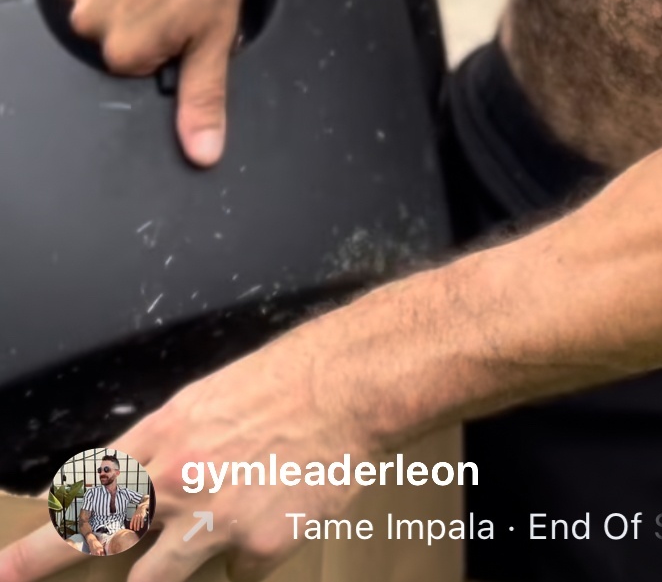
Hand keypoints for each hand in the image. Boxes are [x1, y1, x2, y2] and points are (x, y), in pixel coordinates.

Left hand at [0, 325, 372, 581]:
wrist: (346, 387)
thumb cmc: (282, 381)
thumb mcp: (210, 401)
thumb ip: (172, 446)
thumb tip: (145, 486)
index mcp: (163, 437)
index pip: (86, 495)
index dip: (42, 538)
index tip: (5, 569)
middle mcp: (177, 481)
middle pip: (100, 542)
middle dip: (48, 564)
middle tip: (13, 578)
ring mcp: (214, 520)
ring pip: (160, 580)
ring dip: (169, 571)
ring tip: (203, 536)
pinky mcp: (257, 546)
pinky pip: (241, 569)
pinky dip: (254, 551)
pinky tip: (282, 512)